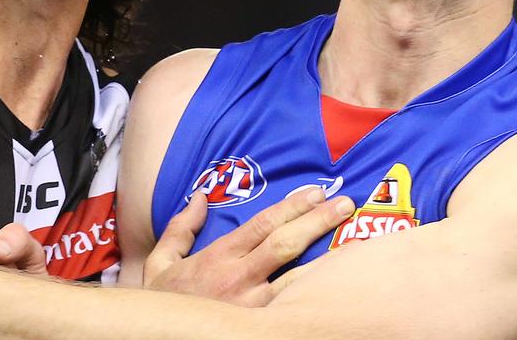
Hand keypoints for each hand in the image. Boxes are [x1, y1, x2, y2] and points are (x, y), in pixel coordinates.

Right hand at [144, 189, 353, 306]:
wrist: (160, 336)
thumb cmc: (165, 301)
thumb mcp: (161, 261)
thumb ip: (181, 227)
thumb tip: (198, 197)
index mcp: (219, 256)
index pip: (263, 224)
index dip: (292, 206)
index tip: (315, 192)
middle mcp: (240, 278)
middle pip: (286, 243)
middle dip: (317, 220)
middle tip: (345, 202)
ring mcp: (254, 307)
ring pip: (297, 279)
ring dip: (327, 258)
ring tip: (356, 241)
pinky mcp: (261, 327)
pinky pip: (294, 307)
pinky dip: (315, 294)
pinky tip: (336, 284)